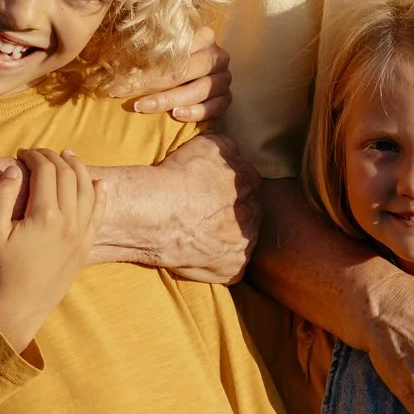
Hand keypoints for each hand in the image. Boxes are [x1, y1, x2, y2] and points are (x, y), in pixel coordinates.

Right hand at [0, 149, 98, 351]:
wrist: (16, 310)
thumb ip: (2, 196)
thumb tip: (13, 169)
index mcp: (45, 216)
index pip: (46, 172)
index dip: (34, 157)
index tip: (21, 153)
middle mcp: (69, 223)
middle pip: (68, 176)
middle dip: (54, 158)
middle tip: (39, 153)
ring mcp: (80, 236)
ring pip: (88, 191)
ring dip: (79, 169)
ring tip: (68, 156)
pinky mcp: (84, 248)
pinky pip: (99, 215)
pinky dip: (101, 196)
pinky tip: (100, 184)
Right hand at [102, 133, 259, 283]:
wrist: (159, 213)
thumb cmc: (179, 177)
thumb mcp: (208, 145)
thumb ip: (228, 149)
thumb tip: (233, 152)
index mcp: (250, 183)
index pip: (248, 184)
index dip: (229, 189)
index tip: (212, 193)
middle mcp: (254, 213)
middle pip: (248, 213)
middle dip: (232, 214)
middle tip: (205, 214)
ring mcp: (245, 243)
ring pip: (240, 240)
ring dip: (226, 238)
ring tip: (200, 236)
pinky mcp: (232, 268)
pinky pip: (231, 267)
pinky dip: (218, 263)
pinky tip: (199, 255)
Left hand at [116, 34, 231, 122]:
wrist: (186, 75)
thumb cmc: (162, 60)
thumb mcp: (152, 49)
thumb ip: (140, 48)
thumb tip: (112, 60)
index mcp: (203, 36)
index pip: (176, 51)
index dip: (147, 66)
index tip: (119, 82)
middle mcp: (217, 56)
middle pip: (187, 70)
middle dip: (153, 85)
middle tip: (127, 95)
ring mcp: (224, 78)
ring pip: (199, 90)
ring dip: (168, 100)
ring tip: (144, 106)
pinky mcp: (227, 98)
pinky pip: (215, 107)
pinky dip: (195, 112)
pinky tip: (175, 115)